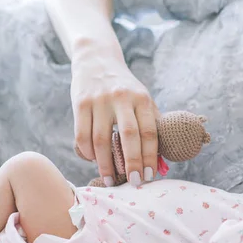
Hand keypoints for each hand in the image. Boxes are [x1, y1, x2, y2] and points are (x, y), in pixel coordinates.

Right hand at [71, 54, 160, 186]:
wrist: (97, 59)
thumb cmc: (125, 88)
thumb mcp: (142, 99)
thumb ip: (152, 126)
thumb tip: (161, 162)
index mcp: (142, 98)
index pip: (149, 132)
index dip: (150, 156)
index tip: (150, 176)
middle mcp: (122, 98)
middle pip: (128, 136)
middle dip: (132, 163)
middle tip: (134, 183)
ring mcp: (99, 100)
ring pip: (102, 139)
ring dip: (106, 164)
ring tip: (110, 179)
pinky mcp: (80, 103)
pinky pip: (82, 135)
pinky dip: (88, 153)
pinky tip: (94, 161)